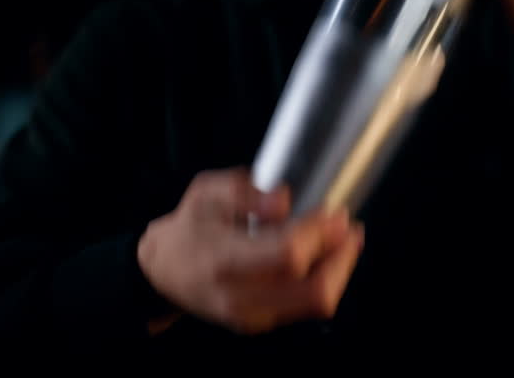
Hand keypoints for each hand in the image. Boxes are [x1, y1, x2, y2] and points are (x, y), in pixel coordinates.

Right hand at [137, 168, 363, 334]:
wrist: (164, 271)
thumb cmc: (190, 228)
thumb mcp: (206, 193)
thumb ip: (243, 191)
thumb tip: (282, 200)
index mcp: (224, 260)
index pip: (287, 254)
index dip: (319, 232)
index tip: (332, 212)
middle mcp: (241, 296)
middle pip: (313, 288)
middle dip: (341, 255)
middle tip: (348, 227)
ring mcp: (253, 315)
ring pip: (317, 302)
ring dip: (340, 269)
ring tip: (346, 240)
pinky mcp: (262, 322)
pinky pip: (308, 306)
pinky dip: (326, 280)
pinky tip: (327, 257)